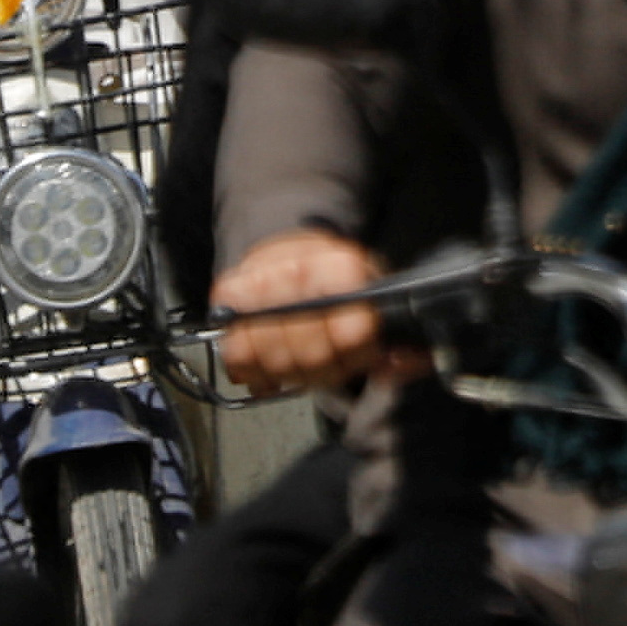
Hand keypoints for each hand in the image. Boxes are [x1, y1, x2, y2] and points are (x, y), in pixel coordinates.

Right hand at [214, 227, 400, 394]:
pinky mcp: (225, 299)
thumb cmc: (340, 282)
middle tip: (331, 360)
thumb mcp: (381, 297)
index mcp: (341, 266)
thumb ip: (401, 337)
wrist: (291, 252)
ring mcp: (256, 283)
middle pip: (311, 354)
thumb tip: (399, 365)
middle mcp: (296, 269)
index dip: (357, 353)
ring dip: (292, 373)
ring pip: (273, 360)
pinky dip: (257, 372)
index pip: (351, 332)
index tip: (360, 349)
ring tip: (304, 360)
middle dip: (324, 369)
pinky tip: (274, 363)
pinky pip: (236, 357)